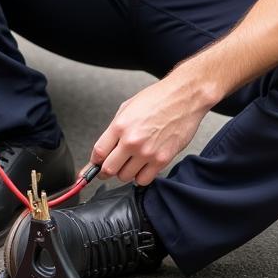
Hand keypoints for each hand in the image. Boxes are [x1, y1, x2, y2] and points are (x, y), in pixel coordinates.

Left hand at [91, 72, 211, 186]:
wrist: (184, 98)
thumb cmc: (157, 99)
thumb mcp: (127, 108)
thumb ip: (114, 129)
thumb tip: (104, 148)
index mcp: (120, 126)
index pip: (98, 153)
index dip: (93, 163)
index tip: (93, 167)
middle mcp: (131, 141)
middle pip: (109, 169)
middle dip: (106, 171)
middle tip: (109, 169)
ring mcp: (147, 152)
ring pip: (126, 177)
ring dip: (125, 173)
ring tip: (129, 164)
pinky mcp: (162, 160)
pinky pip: (144, 180)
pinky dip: (140, 177)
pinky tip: (142, 168)